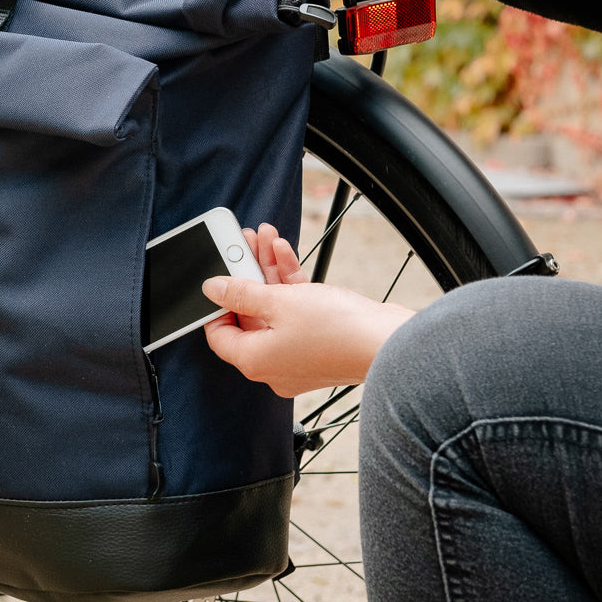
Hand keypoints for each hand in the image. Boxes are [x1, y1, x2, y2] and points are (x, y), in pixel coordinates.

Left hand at [202, 222, 414, 396]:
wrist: (388, 341)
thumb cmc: (335, 330)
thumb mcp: (279, 302)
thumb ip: (241, 293)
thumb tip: (212, 289)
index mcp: (255, 361)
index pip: (219, 335)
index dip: (215, 304)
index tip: (217, 277)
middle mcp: (274, 363)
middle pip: (249, 315)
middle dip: (247, 274)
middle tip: (242, 244)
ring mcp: (297, 353)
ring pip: (274, 308)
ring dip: (269, 271)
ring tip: (264, 237)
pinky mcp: (319, 342)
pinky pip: (295, 312)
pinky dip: (290, 284)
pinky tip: (285, 252)